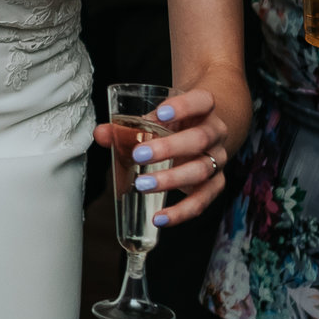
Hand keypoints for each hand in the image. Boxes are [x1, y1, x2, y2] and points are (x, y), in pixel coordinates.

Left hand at [91, 88, 235, 226]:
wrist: (204, 131)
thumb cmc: (177, 123)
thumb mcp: (157, 117)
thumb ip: (128, 126)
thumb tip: (101, 134)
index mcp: (203, 109)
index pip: (201, 101)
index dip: (184, 106)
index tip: (160, 113)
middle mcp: (215, 133)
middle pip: (200, 139)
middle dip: (169, 148)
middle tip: (139, 155)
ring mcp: (218, 159)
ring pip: (202, 170)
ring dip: (171, 180)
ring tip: (142, 185)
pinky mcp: (215, 183)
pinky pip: (202, 200)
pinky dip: (181, 212)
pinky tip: (160, 218)